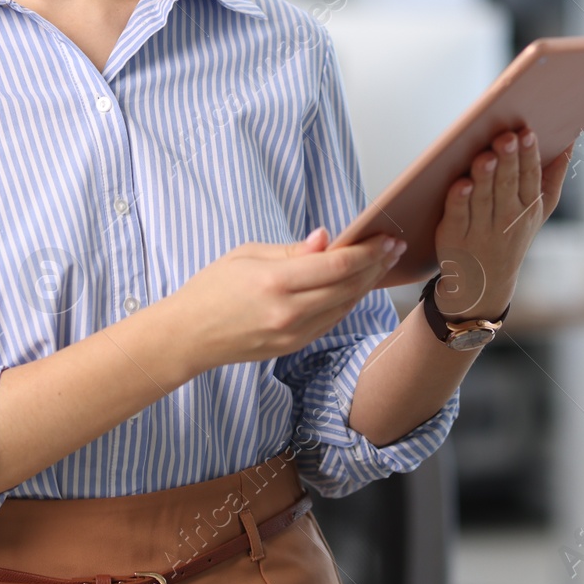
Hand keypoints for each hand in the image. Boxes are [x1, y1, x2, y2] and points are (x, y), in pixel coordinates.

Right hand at [170, 228, 406, 370]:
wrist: (188, 336)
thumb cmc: (211, 288)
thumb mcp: (247, 255)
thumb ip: (292, 251)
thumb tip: (327, 239)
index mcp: (276, 282)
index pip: (337, 264)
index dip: (368, 250)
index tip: (387, 237)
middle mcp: (289, 312)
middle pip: (349, 286)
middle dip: (376, 265)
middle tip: (394, 246)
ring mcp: (293, 334)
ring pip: (345, 306)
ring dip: (367, 284)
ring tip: (381, 263)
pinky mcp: (293, 346)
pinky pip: (330, 321)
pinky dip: (348, 301)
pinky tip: (356, 286)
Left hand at [432, 128, 570, 319]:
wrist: (483, 283)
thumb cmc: (512, 235)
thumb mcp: (538, 211)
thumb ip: (553, 177)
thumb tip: (569, 141)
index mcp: (528, 208)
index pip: (530, 178)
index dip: (528, 156)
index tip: (527, 133)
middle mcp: (507, 219)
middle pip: (507, 185)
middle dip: (508, 160)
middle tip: (506, 137)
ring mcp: (480, 230)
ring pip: (484, 199)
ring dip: (485, 177)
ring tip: (486, 155)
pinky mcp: (454, 236)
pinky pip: (458, 216)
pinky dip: (459, 201)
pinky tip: (460, 184)